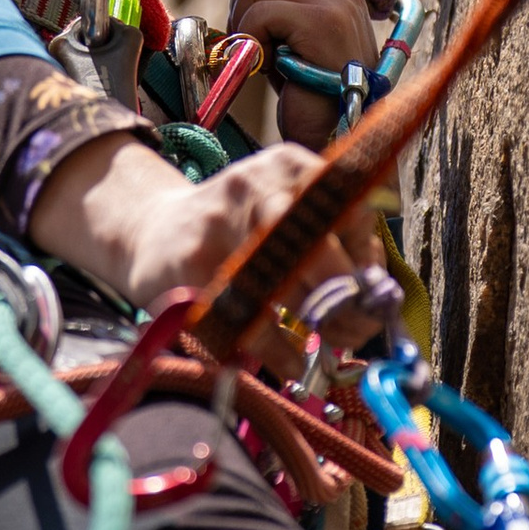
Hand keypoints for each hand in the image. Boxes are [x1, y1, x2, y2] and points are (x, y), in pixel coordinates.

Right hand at [29, 132, 376, 324]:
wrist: (151, 230)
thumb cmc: (237, 229)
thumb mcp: (285, 209)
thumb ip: (333, 236)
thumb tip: (376, 292)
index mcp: (290, 166)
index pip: (350, 208)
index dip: (366, 258)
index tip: (371, 295)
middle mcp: (257, 185)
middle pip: (317, 247)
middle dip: (344, 299)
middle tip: (352, 331)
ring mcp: (219, 223)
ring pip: (285, 283)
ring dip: (315, 324)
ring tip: (325, 348)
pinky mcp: (191, 266)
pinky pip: (246, 317)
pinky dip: (276, 349)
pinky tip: (290, 363)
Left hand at [227, 0, 379, 146]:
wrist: (338, 140)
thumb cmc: (310, 104)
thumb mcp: (292, 49)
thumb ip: (277, 17)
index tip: (255, 34)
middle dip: (242, 4)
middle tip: (253, 46)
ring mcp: (335, 4)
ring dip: (245, 21)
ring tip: (264, 56)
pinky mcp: (323, 22)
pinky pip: (261, 12)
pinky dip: (252, 40)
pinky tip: (268, 66)